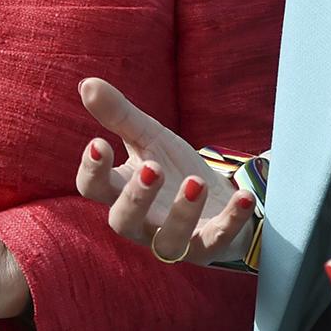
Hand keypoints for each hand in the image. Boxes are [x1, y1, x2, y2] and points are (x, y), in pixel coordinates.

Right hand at [74, 77, 256, 265]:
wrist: (217, 199)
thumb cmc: (173, 168)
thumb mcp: (149, 138)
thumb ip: (119, 115)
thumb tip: (87, 84)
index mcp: (121, 191)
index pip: (92, 188)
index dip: (92, 170)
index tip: (100, 144)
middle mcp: (143, 222)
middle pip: (123, 221)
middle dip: (135, 197)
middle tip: (152, 168)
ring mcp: (176, 238)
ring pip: (168, 243)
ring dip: (181, 214)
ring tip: (194, 181)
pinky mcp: (210, 246)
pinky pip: (218, 240)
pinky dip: (232, 220)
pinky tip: (243, 196)